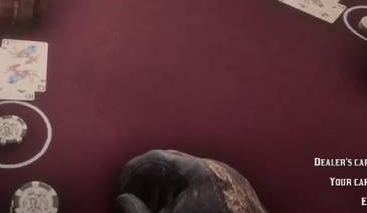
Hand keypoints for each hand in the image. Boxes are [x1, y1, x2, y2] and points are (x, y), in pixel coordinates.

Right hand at [115, 150, 266, 212]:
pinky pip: (210, 184)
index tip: (123, 188)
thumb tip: (122, 200)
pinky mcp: (243, 193)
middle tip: (134, 197)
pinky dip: (190, 194)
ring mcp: (234, 180)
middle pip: (174, 164)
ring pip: (192, 175)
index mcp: (198, 173)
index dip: (134, 172)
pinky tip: (180, 210)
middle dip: (150, 181)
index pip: (156, 159)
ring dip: (170, 189)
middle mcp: (218, 170)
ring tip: (156, 208)